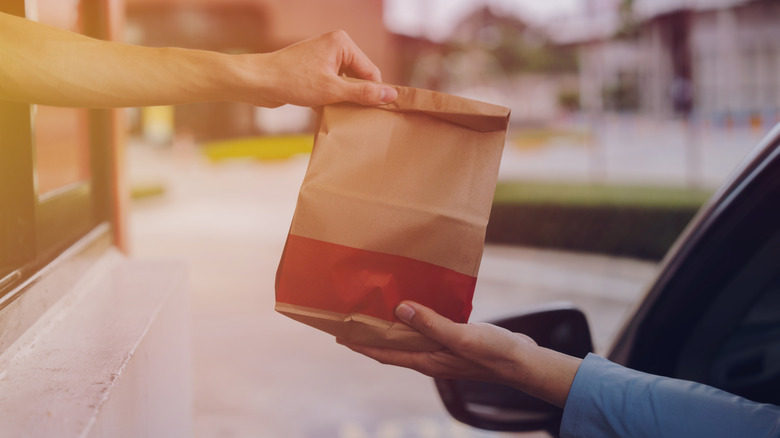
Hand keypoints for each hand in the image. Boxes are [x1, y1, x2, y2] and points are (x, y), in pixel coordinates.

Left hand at [242, 30, 397, 107]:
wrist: (258, 82)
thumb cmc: (293, 81)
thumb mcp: (333, 90)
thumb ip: (363, 93)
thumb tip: (391, 96)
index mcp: (342, 43)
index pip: (371, 72)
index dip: (373, 94)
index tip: (375, 114)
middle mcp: (334, 45)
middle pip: (359, 77)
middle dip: (356, 96)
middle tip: (354, 116)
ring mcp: (323, 57)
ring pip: (345, 83)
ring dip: (343, 99)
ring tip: (338, 112)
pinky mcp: (313, 69)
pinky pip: (333, 85)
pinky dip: (332, 98)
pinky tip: (326, 110)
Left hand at [338, 301, 581, 407]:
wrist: (524, 361)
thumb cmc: (494, 353)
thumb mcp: (461, 337)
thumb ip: (431, 324)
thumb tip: (399, 310)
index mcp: (426, 360)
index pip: (384, 353)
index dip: (360, 344)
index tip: (339, 334)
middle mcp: (429, 357)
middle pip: (391, 346)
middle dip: (370, 335)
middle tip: (351, 317)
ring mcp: (441, 350)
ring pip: (408, 338)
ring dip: (391, 326)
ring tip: (376, 308)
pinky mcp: (453, 340)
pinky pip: (426, 330)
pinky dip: (415, 320)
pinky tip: (415, 304)